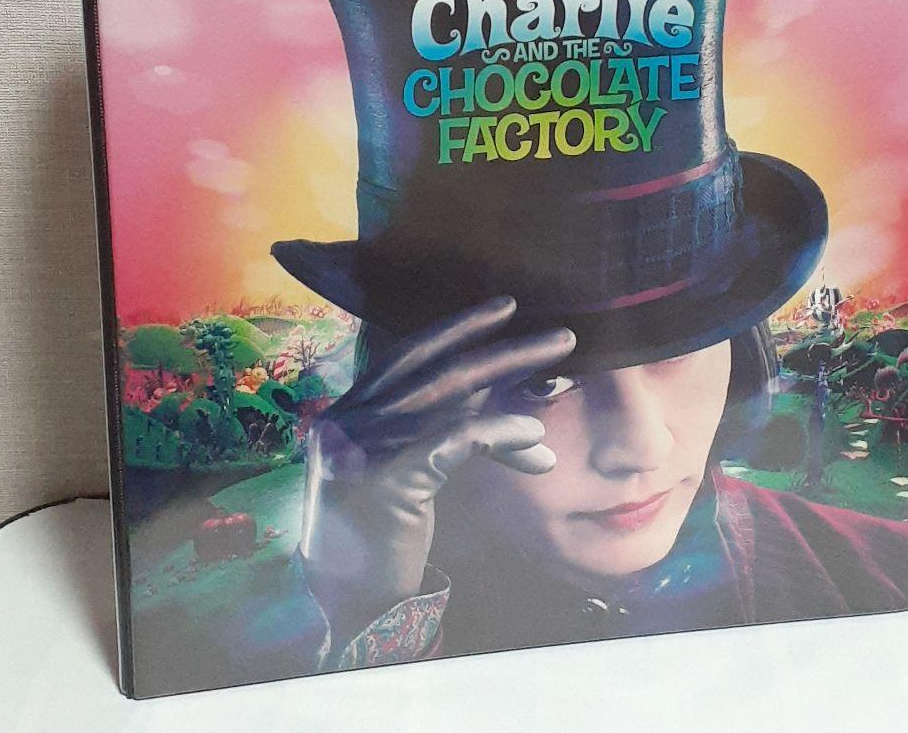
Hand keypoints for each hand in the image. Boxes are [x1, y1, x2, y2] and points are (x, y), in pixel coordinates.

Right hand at [299, 296, 574, 640]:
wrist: (347, 600)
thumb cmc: (380, 532)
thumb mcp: (408, 469)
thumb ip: (448, 433)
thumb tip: (530, 423)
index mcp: (352, 409)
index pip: (408, 353)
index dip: (457, 327)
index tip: (505, 307)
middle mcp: (350, 418)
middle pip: (438, 368)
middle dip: (502, 345)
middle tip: (558, 332)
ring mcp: (361, 446)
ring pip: (451, 396)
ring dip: (514, 377)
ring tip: (561, 365)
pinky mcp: (384, 480)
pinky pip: (453, 442)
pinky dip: (498, 433)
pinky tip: (535, 438)